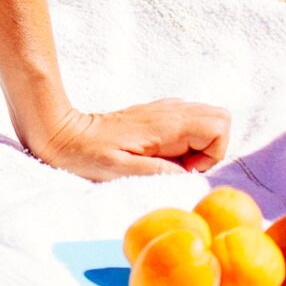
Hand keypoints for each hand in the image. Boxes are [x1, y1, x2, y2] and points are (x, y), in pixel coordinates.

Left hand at [26, 99, 230, 178]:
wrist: (65, 134)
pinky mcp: (157, 115)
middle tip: (182, 164)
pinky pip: (190, 123)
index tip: (184, 168)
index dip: (212, 153)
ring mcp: (164, 111)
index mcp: (166, 123)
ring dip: (201, 144)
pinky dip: (187, 140)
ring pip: (208, 119)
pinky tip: (162, 153)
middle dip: (212, 147)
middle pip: (220, 117)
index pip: (219, 126)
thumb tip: (188, 174)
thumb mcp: (120, 169)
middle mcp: (170, 111)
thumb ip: (157, 170)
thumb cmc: (89, 154)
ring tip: (171, 159)